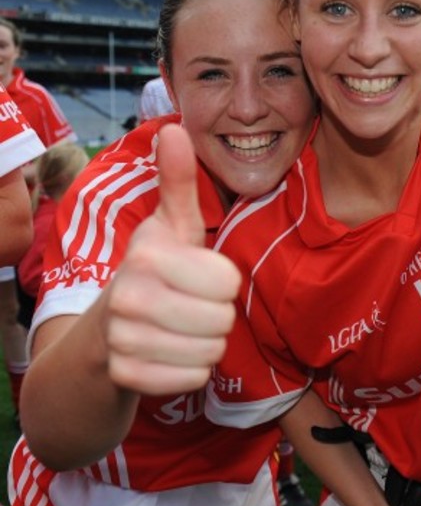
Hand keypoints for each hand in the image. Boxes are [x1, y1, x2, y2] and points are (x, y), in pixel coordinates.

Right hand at [105, 124, 239, 394]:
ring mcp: (123, 341)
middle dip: (216, 314)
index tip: (200, 276)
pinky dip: (190, 370)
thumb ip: (178, 179)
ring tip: (181, 327)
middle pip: (222, 320)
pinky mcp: (125, 376)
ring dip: (205, 342)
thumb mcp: (169, 224)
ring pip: (211, 352)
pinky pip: (193, 379)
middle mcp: (129, 297)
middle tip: (192, 305)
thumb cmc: (154, 268)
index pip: (228, 282)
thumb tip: (176, 126)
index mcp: (148, 255)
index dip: (223, 281)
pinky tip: (169, 352)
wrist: (106, 326)